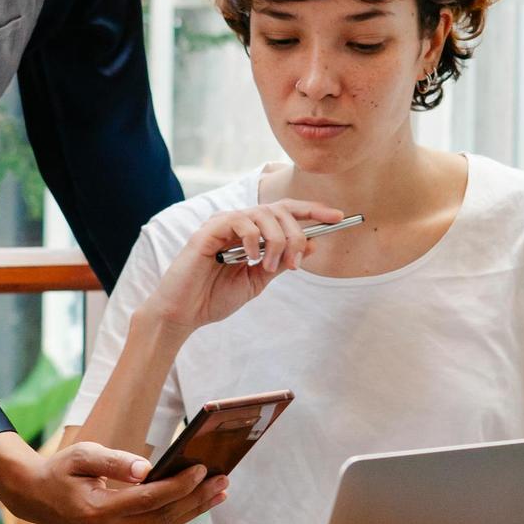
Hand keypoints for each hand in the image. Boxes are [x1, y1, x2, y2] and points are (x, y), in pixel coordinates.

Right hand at [0, 442, 227, 523]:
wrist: (37, 499)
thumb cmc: (61, 471)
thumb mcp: (82, 455)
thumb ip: (115, 461)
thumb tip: (148, 469)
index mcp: (95, 513)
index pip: (148, 500)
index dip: (178, 486)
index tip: (203, 469)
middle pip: (161, 518)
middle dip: (196, 499)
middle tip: (223, 480)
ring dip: (193, 510)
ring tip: (219, 491)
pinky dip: (176, 516)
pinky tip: (196, 502)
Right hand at [145, 200, 345, 333]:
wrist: (185, 313)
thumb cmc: (215, 297)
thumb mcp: (258, 281)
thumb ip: (282, 262)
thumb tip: (311, 245)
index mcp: (251, 232)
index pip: (286, 212)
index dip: (313, 211)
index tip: (339, 218)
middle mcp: (238, 222)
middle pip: (280, 209)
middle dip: (296, 233)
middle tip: (296, 261)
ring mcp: (223, 224)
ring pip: (263, 213)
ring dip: (277, 240)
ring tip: (271, 267)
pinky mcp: (208, 231)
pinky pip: (239, 221)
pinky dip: (252, 239)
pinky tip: (250, 259)